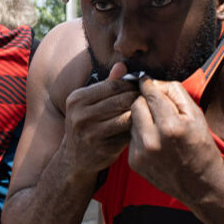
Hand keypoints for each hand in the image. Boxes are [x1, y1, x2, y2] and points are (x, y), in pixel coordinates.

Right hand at [63, 62, 138, 176]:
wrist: (74, 158)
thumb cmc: (86, 124)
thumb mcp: (88, 103)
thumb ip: (106, 84)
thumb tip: (122, 65)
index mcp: (77, 99)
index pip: (112, 86)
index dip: (130, 85)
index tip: (141, 86)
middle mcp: (81, 116)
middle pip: (120, 100)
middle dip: (137, 98)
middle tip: (150, 98)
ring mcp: (91, 134)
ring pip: (126, 117)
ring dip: (140, 114)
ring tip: (148, 111)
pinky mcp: (103, 149)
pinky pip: (128, 135)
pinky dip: (137, 129)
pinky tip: (143, 127)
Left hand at [128, 78, 223, 201]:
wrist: (201, 186)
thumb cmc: (202, 149)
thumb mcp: (196, 116)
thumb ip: (175, 93)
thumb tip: (153, 82)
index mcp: (170, 126)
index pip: (149, 93)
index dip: (148, 84)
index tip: (147, 81)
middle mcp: (152, 140)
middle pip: (136, 104)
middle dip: (144, 101)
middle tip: (156, 106)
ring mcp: (141, 152)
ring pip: (132, 120)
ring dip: (142, 118)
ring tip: (159, 127)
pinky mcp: (134, 162)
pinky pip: (131, 137)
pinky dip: (141, 135)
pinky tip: (155, 142)